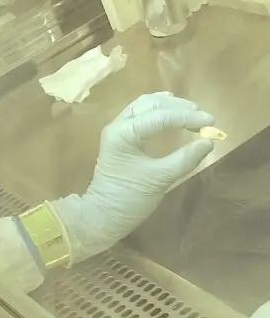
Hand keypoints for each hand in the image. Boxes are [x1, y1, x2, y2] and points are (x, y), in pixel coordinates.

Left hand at [53, 92, 214, 262]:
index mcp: (123, 134)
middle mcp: (118, 125)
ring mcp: (117, 130)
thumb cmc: (129, 198)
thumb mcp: (161, 179)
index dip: (187, 117)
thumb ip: (185, 159)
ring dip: (169, 106)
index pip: (160, 116)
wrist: (104, 214)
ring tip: (193, 113)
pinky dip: (159, 111)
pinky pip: (141, 114)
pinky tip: (173, 113)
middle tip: (203, 117)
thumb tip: (209, 141)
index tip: (212, 122)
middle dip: (178, 107)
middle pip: (151, 103)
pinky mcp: (121, 137)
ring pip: (144, 105)